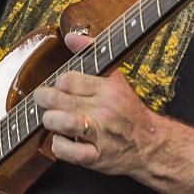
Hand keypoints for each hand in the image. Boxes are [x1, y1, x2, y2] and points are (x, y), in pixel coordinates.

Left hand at [33, 32, 160, 174]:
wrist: (150, 144)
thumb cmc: (127, 110)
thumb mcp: (115, 78)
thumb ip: (91, 52)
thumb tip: (70, 36)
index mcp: (107, 89)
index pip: (68, 79)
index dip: (58, 82)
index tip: (60, 87)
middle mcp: (104, 110)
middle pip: (58, 99)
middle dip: (44, 99)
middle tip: (45, 101)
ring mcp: (99, 134)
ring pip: (61, 122)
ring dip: (50, 121)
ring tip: (54, 119)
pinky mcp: (95, 157)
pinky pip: (66, 151)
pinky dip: (59, 145)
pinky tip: (63, 140)